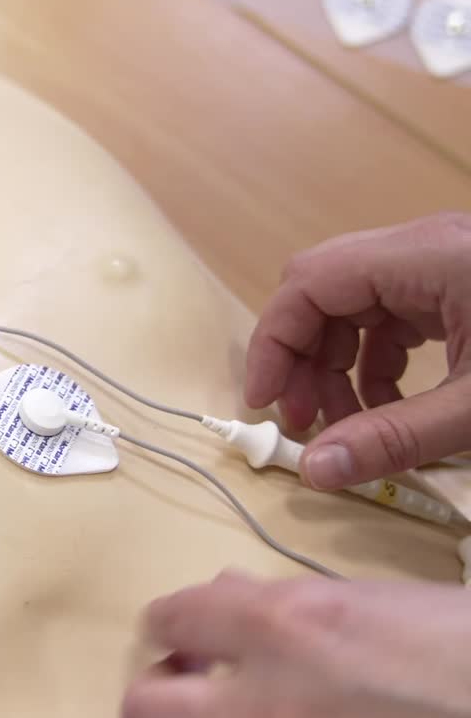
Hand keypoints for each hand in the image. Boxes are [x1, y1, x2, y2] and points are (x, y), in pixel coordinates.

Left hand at [123, 571, 470, 717]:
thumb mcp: (376, 599)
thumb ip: (286, 602)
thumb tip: (228, 605)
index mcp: (284, 627)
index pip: (168, 617)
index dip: (177, 624)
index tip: (191, 634)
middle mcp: (270, 711)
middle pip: (146, 712)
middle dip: (165, 697)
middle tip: (198, 695)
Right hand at [245, 212, 470, 489]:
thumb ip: (395, 438)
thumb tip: (316, 470)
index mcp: (425, 257)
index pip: (308, 282)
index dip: (273, 342)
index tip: (265, 404)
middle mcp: (425, 246)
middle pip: (324, 288)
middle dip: (304, 355)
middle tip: (303, 420)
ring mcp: (444, 261)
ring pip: (355, 302)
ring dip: (338, 362)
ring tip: (346, 423)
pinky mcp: (461, 282)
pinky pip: (392, 312)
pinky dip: (377, 359)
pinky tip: (391, 404)